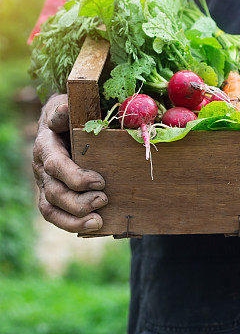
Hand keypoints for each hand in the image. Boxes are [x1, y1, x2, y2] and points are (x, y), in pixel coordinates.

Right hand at [32, 94, 105, 232]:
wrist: (61, 121)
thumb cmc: (70, 114)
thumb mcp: (68, 107)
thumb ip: (66, 111)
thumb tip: (66, 109)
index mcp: (46, 146)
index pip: (55, 165)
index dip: (75, 176)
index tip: (100, 181)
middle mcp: (42, 168)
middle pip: (54, 192)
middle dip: (79, 200)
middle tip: (104, 199)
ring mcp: (45, 184)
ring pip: (51, 208)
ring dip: (75, 218)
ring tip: (99, 221)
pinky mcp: (52, 195)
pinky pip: (55, 215)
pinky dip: (72, 224)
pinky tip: (94, 227)